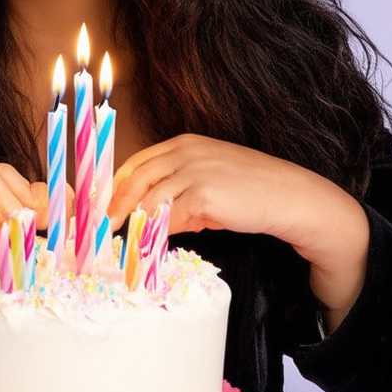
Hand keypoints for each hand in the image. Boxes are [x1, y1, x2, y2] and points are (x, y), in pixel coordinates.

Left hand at [107, 134, 370, 320]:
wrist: (289, 197)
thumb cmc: (254, 192)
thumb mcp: (213, 184)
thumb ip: (183, 195)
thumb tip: (159, 221)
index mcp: (184, 144)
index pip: (138, 162)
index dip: (117, 186)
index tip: (105, 207)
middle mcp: (185, 152)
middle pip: (135, 178)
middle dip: (115, 205)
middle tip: (102, 228)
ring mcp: (193, 171)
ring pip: (148, 200)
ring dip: (133, 224)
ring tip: (122, 244)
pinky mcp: (203, 194)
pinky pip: (169, 218)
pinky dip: (157, 234)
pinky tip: (152, 247)